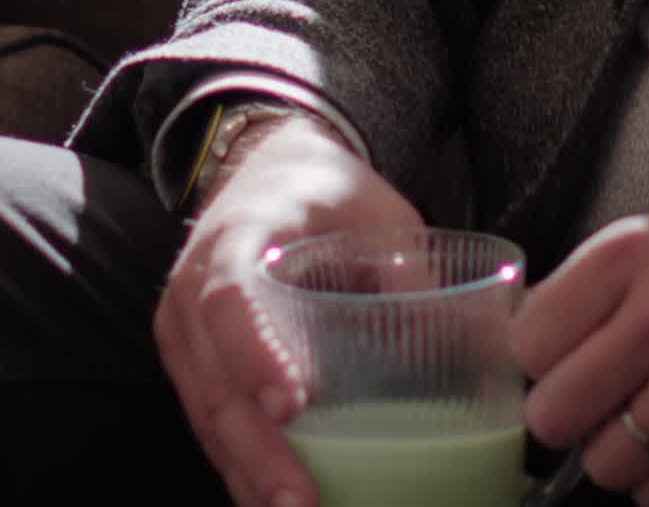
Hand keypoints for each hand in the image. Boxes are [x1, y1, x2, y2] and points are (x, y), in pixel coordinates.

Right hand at [154, 111, 425, 506]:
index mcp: (237, 237)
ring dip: (248, 473)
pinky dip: (242, 467)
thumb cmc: (325, 194)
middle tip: (303, 498)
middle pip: (213, 380)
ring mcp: (185, 333)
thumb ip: (407, 268)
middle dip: (258, 450)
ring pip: (207, 416)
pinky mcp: (193, 366)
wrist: (268, 174)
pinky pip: (210, 425)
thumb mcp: (374, 210)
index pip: (230, 300)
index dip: (255, 355)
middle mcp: (193, 288)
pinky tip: (273, 499)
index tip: (291, 405)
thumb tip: (464, 335)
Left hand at [513, 189, 648, 505]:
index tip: (562, 365)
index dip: (539, 364)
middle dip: (567, 419)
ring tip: (647, 425)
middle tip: (594, 407)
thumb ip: (589, 288)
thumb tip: (526, 347)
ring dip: (619, 456)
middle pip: (552, 415)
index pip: (526, 344)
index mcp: (627, 256)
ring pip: (605, 465)